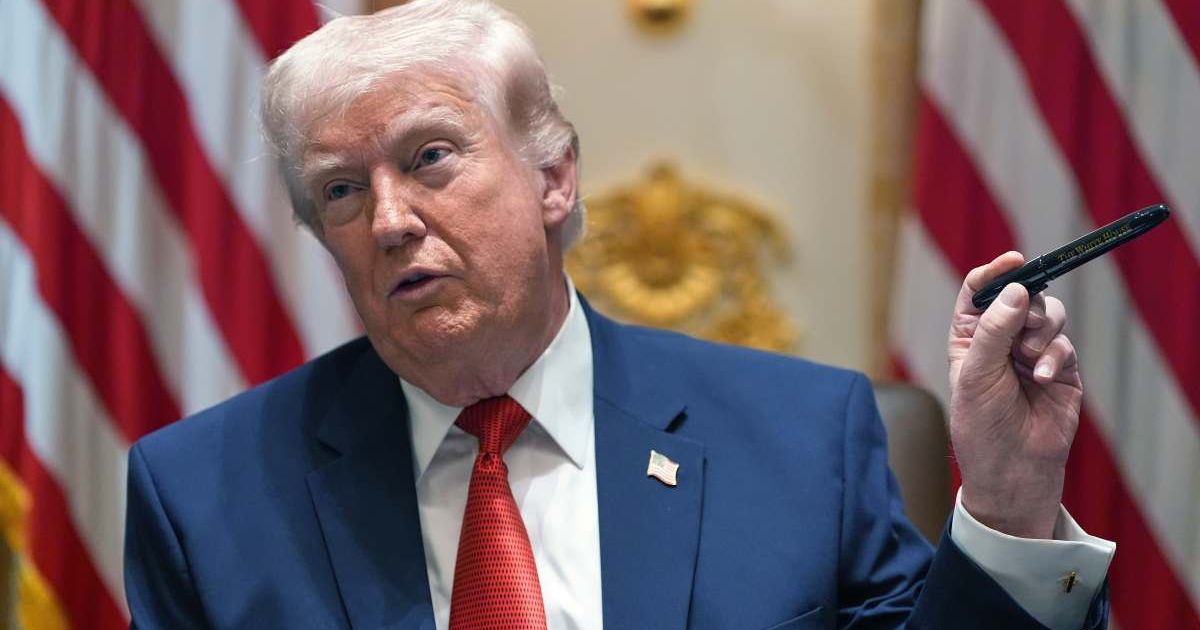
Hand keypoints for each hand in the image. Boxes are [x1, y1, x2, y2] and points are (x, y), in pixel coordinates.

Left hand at [947, 252, 1082, 538]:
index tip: (1014, 260)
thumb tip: (1015, 290)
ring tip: (1027, 360)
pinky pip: (1064, 344)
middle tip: (1023, 326)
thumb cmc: (982, 426)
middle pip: (1022, 295)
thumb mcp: (976, 374)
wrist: (1013, 470)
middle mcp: (1002, 339)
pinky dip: (1053, 356)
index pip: (980, 290)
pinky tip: (1040, 378)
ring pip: (1048, 314)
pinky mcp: (1061, 369)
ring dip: (1041, 330)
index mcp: (970, 335)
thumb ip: (994, 330)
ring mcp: (1032, 352)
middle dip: (1026, 305)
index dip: (995, 271)